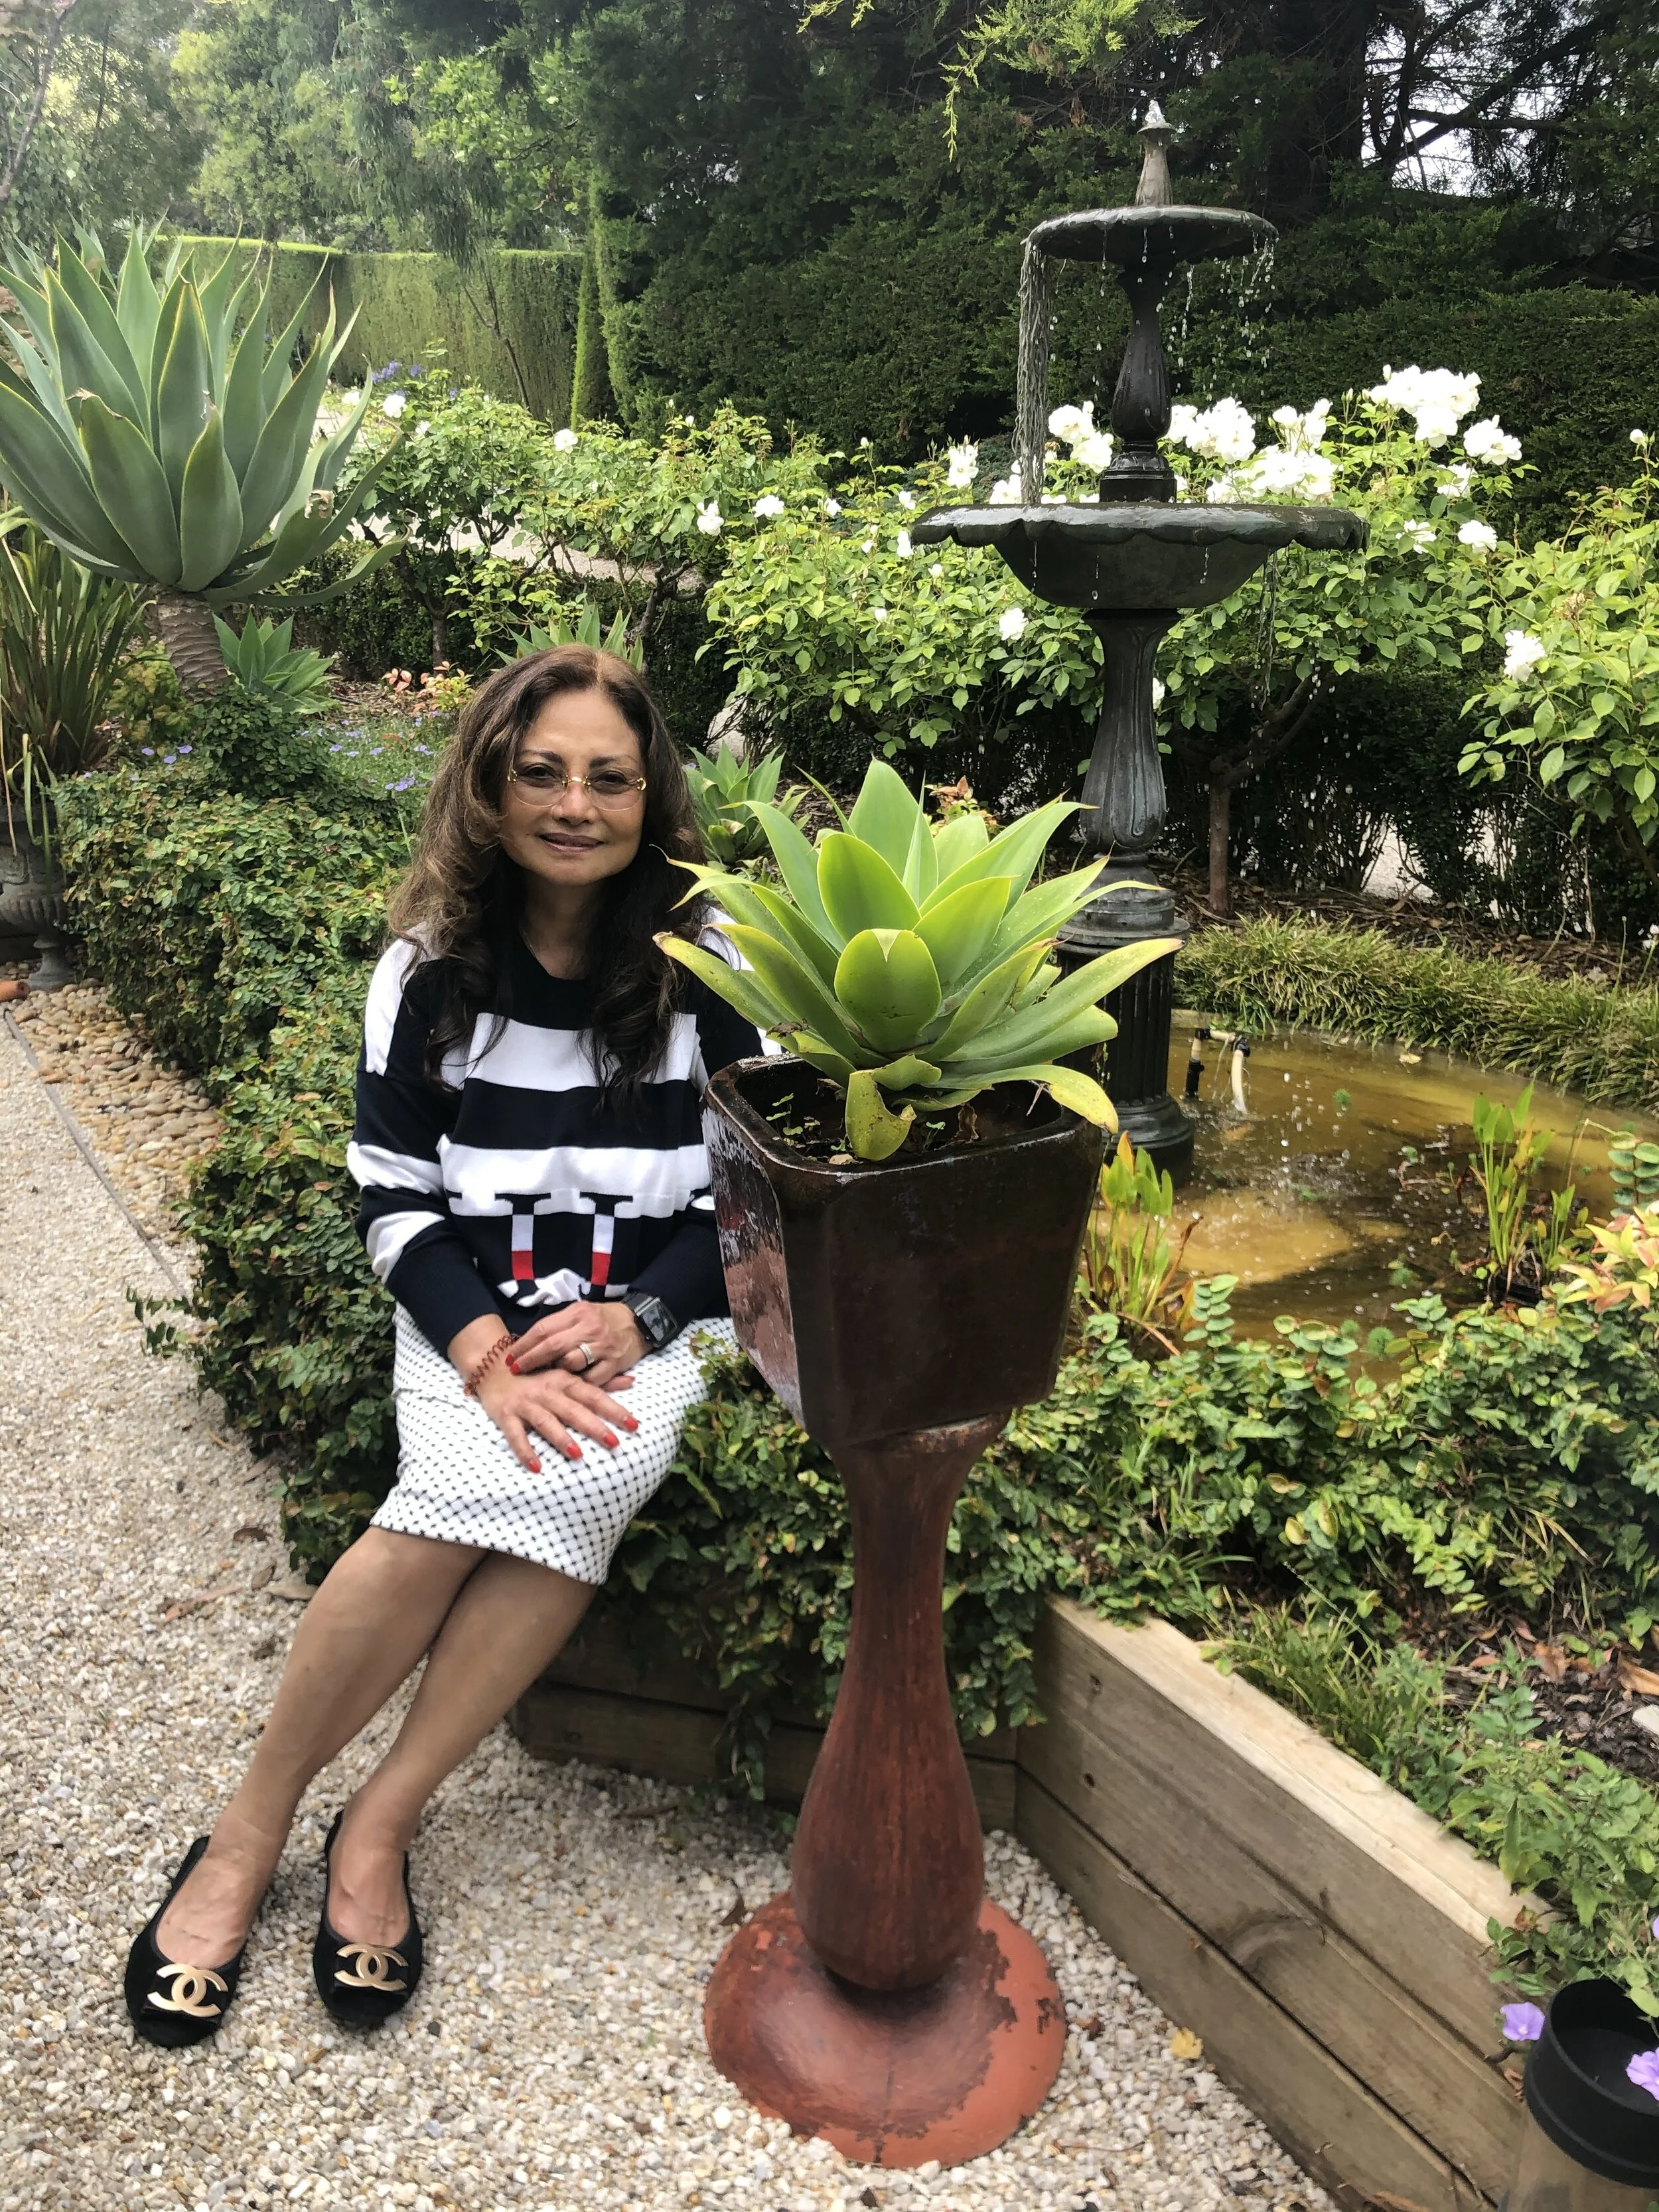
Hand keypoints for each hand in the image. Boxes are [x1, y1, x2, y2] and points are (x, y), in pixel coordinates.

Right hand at [471, 1359, 637, 1473]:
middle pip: (573, 1410)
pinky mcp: (506, 1415)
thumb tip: (632, 1382)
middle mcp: (548, 1391)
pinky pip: (515, 1435)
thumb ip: (598, 1381)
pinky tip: (535, 1467)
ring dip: (561, 1438)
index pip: (594, 1396)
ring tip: (578, 1455)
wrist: (493, 1366)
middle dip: (594, 1426)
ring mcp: (526, 1404)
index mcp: (565, 1380)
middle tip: (614, 1443)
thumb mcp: (567, 1374)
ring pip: (546, 1422)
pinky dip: (524, 1450)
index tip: (634, 1424)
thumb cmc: (537, 1374)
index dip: (614, 1409)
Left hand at [507, 1299, 645, 1387]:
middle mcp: (589, 1328)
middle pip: (552, 1346)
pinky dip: (577, 1384)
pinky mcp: (614, 1364)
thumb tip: (528, 1342)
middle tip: (515, 1370)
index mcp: (577, 1313)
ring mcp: (602, 1347)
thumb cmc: (603, 1318)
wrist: (639, 1322)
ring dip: (554, 1372)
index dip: (524, 1344)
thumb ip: (559, 1325)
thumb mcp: (581, 1312)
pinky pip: (590, 1380)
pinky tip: (568, 1386)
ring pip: (570, 1363)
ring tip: (544, 1377)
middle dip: (530, 1360)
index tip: (510, 1356)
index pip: (543, 1329)